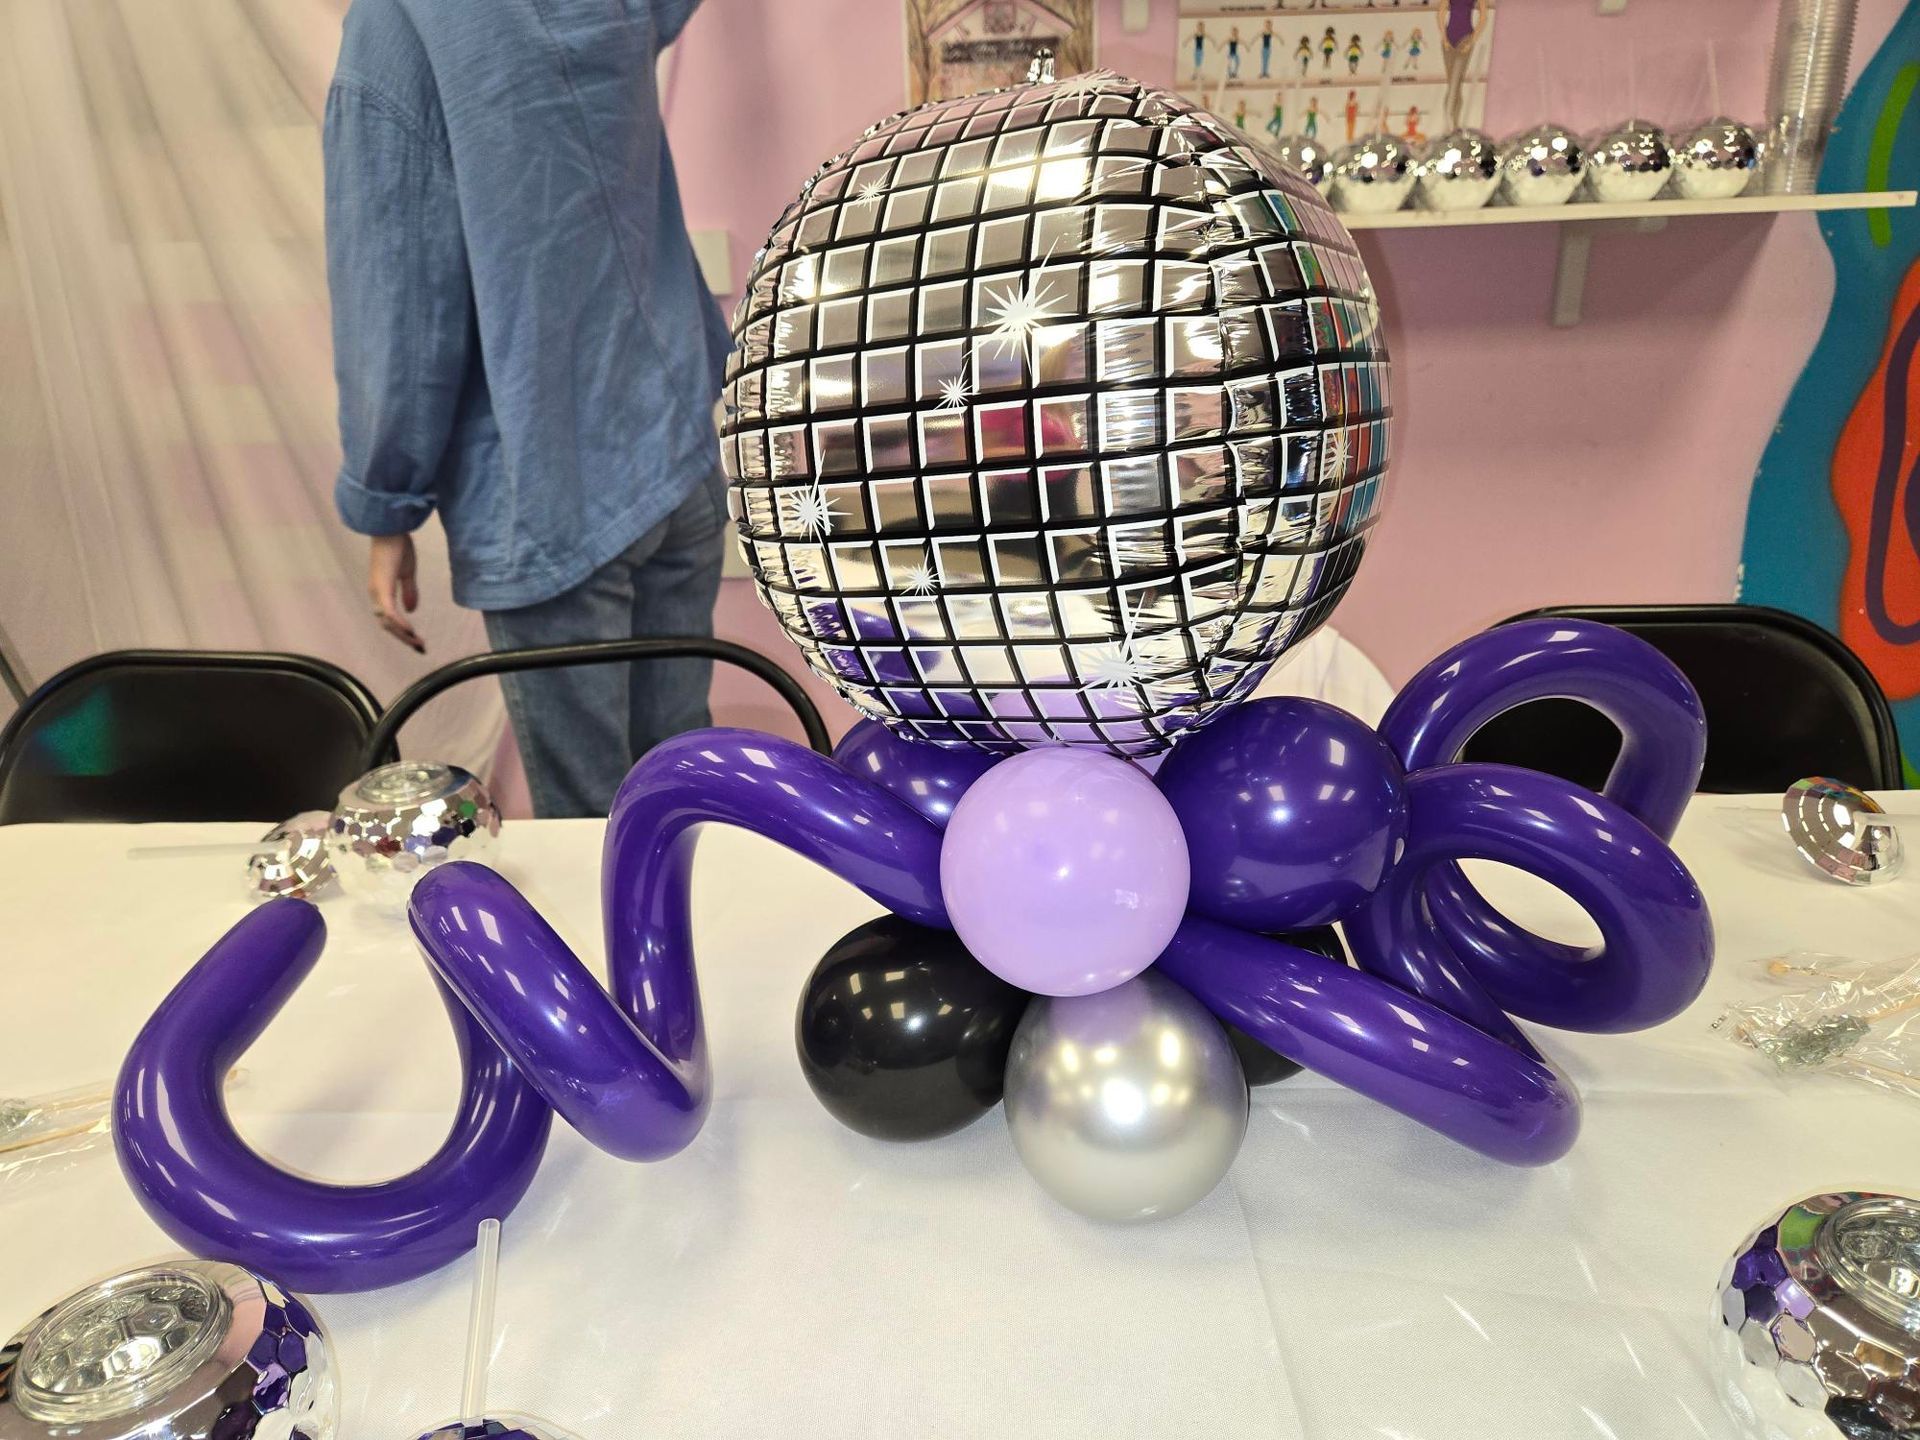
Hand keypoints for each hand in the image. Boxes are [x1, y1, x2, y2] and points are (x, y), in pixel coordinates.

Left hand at [367, 534, 424, 652]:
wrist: (390, 529)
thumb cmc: (398, 547)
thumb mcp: (406, 573)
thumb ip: (409, 591)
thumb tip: (412, 610)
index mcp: (381, 592)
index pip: (389, 618)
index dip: (402, 631)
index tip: (417, 640)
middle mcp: (375, 595)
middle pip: (387, 626)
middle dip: (404, 638)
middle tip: (420, 648)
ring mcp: (377, 593)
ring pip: (388, 623)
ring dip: (403, 635)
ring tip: (418, 643)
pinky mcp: (382, 589)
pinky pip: (391, 613)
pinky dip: (400, 624)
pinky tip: (411, 632)